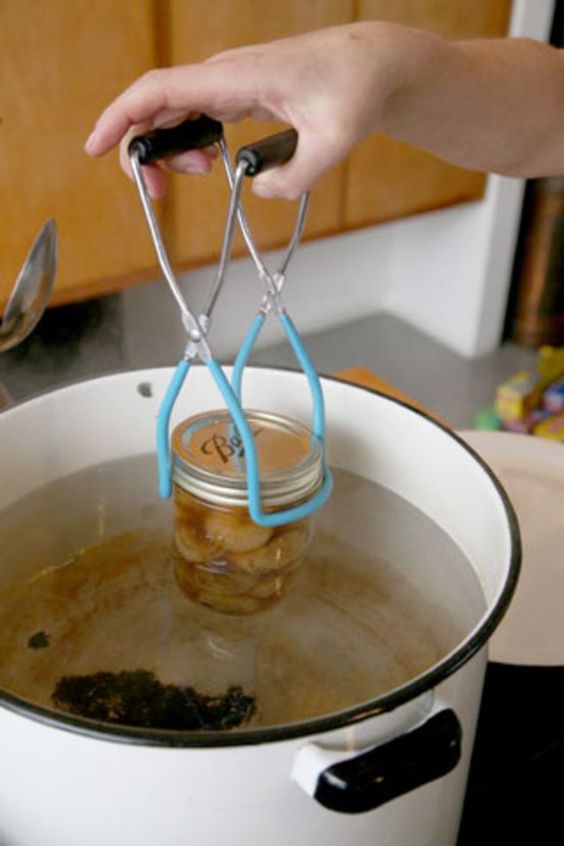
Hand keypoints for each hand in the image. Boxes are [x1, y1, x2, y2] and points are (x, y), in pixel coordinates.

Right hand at [85, 22, 405, 198]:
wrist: (371, 67)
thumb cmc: (354, 90)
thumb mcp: (334, 141)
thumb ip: (295, 175)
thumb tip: (260, 189)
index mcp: (237, 79)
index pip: (159, 90)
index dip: (121, 117)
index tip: (96, 146)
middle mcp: (224, 77)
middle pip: (156, 106)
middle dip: (142, 149)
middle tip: (158, 192)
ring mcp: (228, 84)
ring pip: (173, 113)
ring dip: (169, 150)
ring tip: (198, 174)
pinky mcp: (237, 95)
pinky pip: (194, 116)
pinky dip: (187, 143)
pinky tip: (207, 162)